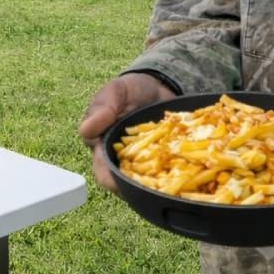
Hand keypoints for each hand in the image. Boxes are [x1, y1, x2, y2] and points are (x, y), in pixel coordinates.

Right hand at [78, 73, 177, 193]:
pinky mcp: (162, 163)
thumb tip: (86, 129)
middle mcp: (121, 161)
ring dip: (157, 186)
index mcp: (102, 148)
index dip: (111, 178)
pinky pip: (167, 176)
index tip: (122, 179)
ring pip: (146, 184)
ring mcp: (143, 164)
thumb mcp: (115, 92)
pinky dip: (175, 178)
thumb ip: (102, 107)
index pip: (102, 171)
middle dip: (139, 187)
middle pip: (126, 184)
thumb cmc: (130, 90)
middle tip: (154, 186)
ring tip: (171, 186)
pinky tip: (187, 178)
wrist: (158, 86)